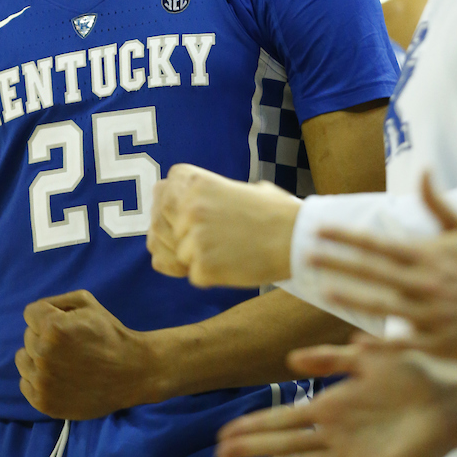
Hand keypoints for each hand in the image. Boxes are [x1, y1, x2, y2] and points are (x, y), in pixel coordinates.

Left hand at [15, 289, 153, 418]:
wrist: (129, 372)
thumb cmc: (108, 333)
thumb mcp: (86, 302)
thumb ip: (57, 302)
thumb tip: (37, 313)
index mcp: (52, 327)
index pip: (30, 313)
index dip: (48, 315)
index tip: (64, 324)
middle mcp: (43, 353)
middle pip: (28, 336)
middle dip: (44, 335)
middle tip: (68, 344)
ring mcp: (42, 381)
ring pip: (23, 360)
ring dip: (36, 358)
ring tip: (60, 361)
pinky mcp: (43, 402)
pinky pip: (25, 384)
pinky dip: (36, 380)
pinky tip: (56, 378)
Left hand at [147, 163, 299, 286]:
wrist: (297, 237)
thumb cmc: (271, 212)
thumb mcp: (232, 188)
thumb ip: (200, 197)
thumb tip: (172, 219)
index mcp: (194, 181)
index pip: (161, 193)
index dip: (170, 208)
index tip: (184, 215)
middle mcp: (188, 206)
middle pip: (160, 227)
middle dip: (176, 237)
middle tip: (203, 241)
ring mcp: (193, 237)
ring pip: (177, 255)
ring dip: (194, 258)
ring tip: (227, 251)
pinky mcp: (202, 267)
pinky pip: (193, 275)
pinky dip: (210, 275)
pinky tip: (233, 264)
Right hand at [216, 340, 456, 456]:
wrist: (450, 399)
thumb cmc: (411, 375)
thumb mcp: (367, 356)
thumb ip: (331, 357)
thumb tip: (291, 360)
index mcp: (331, 405)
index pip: (283, 418)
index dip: (255, 425)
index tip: (226, 430)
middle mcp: (334, 432)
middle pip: (284, 442)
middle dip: (252, 446)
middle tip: (219, 452)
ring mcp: (350, 453)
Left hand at [308, 172, 456, 360]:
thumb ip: (437, 203)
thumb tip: (424, 168)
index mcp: (427, 255)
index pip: (378, 243)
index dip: (346, 236)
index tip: (319, 230)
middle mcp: (425, 283)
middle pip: (372, 271)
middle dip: (337, 261)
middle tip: (306, 254)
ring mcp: (431, 315)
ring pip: (383, 306)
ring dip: (352, 297)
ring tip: (324, 288)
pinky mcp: (439, 343)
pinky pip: (404, 343)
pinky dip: (381, 343)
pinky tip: (357, 341)